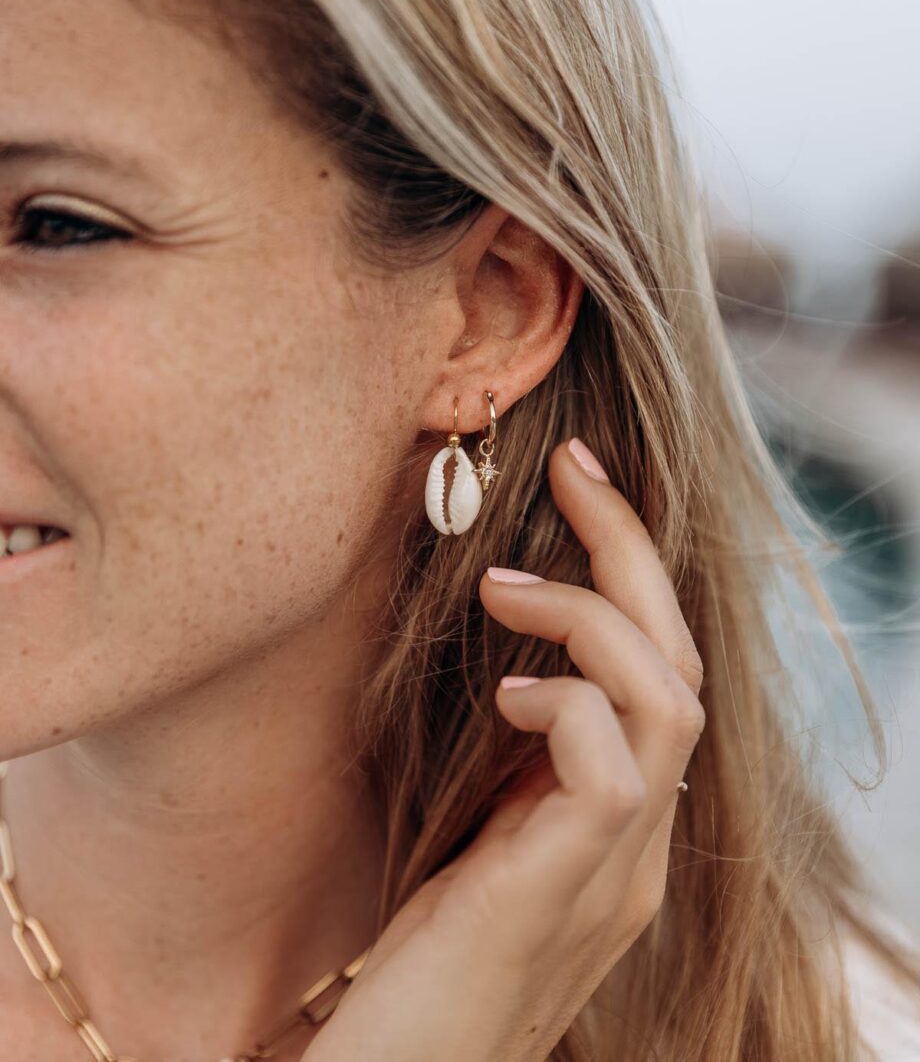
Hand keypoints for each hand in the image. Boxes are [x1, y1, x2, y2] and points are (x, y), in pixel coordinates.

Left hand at [302, 437, 704, 1061]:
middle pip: (680, 663)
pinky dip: (566, 701)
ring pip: (667, 700)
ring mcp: (619, 869)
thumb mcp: (483, 834)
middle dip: (630, 552)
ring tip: (509, 589)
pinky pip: (614, 764)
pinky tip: (504, 695)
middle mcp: (641, 840)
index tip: (579, 483)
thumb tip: (511, 661)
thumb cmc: (419, 956)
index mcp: (619, 821)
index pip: (661, 672)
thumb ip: (519, 764)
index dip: (630, 571)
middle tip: (574, 469)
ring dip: (593, 618)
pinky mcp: (573, 888)